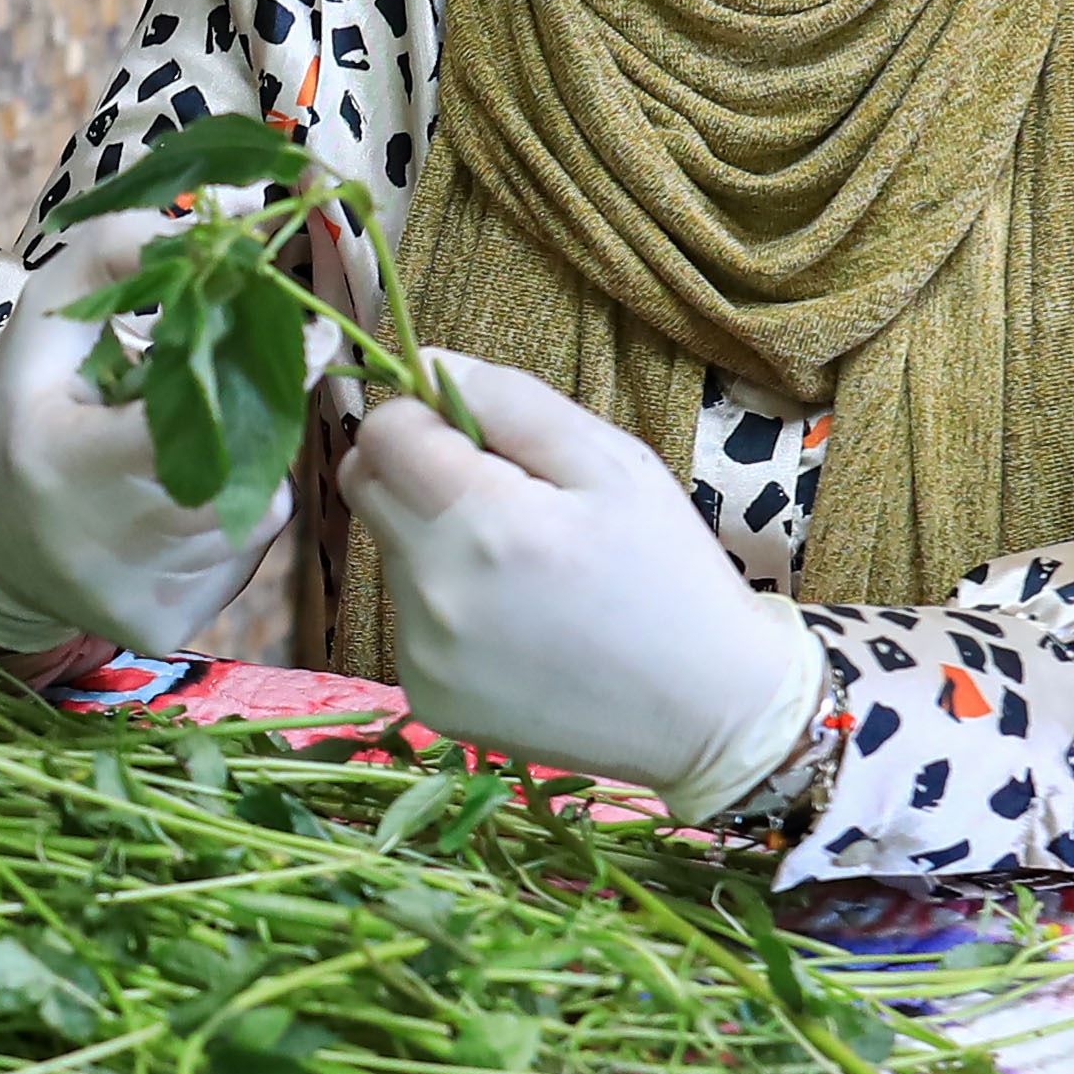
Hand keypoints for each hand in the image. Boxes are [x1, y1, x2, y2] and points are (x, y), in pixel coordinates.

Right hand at [0, 217, 274, 655]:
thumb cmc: (24, 415)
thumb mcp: (46, 322)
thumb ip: (121, 252)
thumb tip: (233, 216)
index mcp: (59, 460)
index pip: (186, 423)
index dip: (256, 376)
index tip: (305, 335)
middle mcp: (95, 543)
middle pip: (234, 471)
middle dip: (254, 419)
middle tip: (245, 386)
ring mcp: (133, 597)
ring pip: (250, 514)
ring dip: (243, 467)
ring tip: (185, 452)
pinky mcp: (163, 630)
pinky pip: (242, 558)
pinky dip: (230, 519)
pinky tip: (178, 506)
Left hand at [348, 356, 829, 821]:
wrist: (706, 712)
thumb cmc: (669, 574)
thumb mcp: (615, 465)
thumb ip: (513, 403)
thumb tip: (426, 362)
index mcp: (487, 523)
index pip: (382, 433)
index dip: (423, 416)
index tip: (476, 435)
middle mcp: (437, 593)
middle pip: (366, 488)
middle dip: (418, 470)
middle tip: (501, 494)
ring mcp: (423, 654)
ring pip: (389, 553)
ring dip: (435, 540)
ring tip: (523, 568)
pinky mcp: (426, 696)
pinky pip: (409, 619)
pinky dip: (448, 606)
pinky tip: (517, 624)